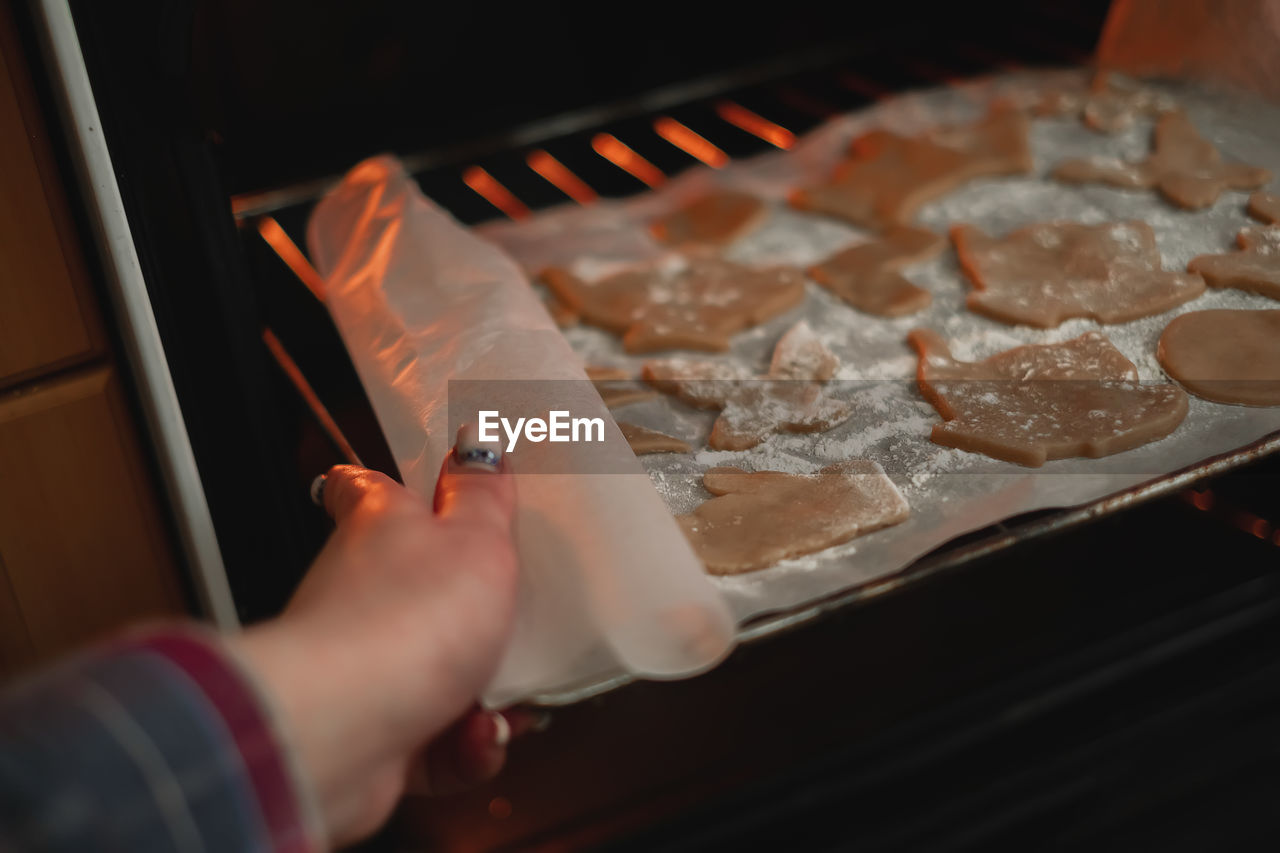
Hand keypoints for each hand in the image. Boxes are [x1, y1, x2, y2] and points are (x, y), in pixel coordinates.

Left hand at [231, 427, 522, 845]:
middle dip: (477, 612)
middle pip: (416, 588)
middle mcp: (360, 594)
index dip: (384, 484)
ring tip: (509, 701)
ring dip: (489, 692)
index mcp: (380, 529)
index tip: (413, 484)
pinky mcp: (373, 734)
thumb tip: (478, 441)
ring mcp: (364, 667)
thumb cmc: (400, 622)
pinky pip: (438, 740)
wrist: (343, 731)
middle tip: (519, 615)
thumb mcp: (474, 540)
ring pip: (439, 674)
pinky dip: (469, 746)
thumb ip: (481, 495)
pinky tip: (483, 738)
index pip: (365, 490)